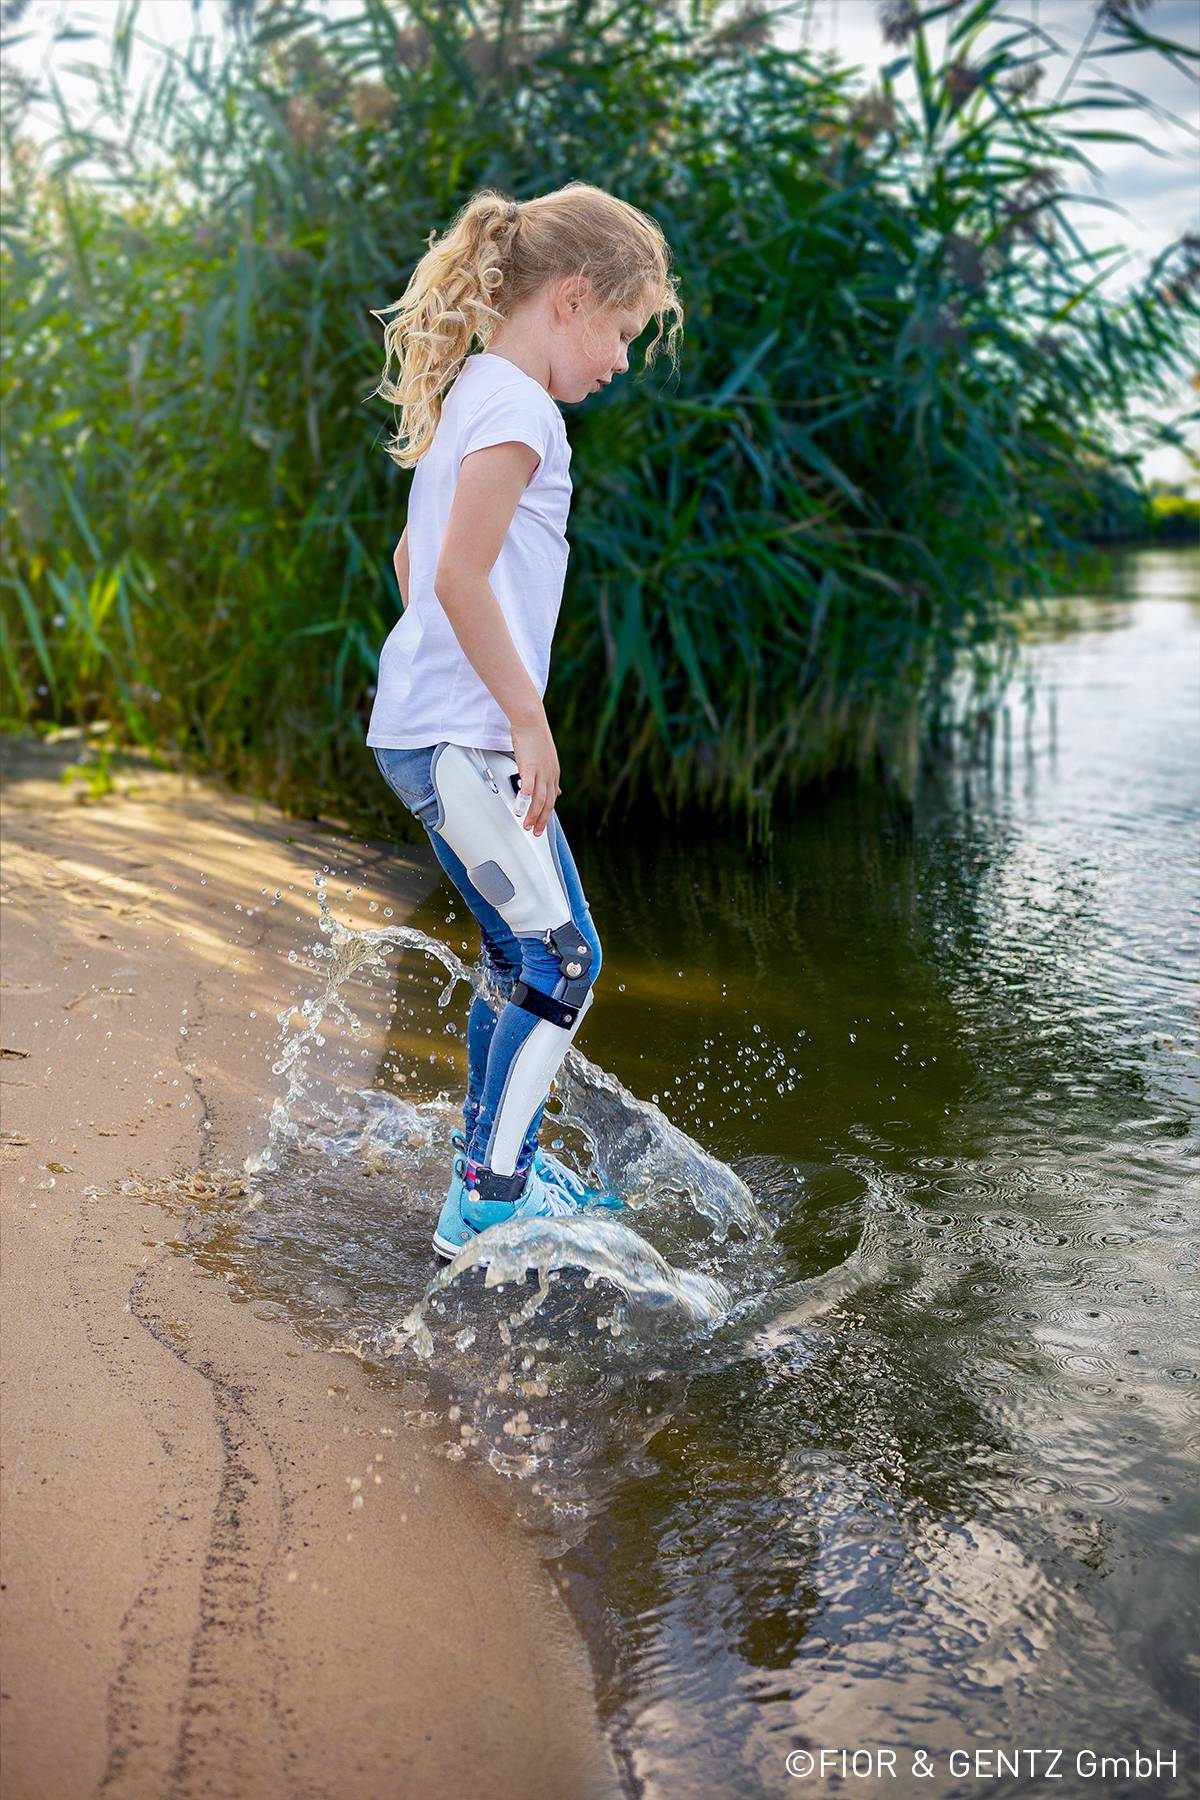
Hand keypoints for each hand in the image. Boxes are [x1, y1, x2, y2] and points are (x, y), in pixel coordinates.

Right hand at [510, 712, 560, 835]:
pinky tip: (520, 808)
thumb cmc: (535, 738)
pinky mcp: (529, 766)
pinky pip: (528, 787)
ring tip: (527, 825)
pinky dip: (525, 800)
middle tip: (535, 832)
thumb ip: (549, 776)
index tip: (541, 824)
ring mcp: (541, 772)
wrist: (531, 721)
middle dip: (542, 820)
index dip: (547, 814)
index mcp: (553, 774)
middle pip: (548, 803)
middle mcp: (550, 775)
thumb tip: (556, 790)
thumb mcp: (547, 760)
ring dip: (533, 815)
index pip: (552, 800)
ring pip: (540, 799)